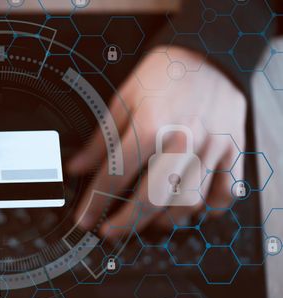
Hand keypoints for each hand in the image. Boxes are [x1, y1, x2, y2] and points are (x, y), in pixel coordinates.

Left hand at [68, 47, 245, 238]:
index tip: (85, 219)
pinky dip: (208, 209)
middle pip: (152, 198)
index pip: (115, 176)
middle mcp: (182, 140)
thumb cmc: (163, 75)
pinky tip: (191, 210)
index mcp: (149, 126)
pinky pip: (225, 193)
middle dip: (127, 224)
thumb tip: (75, 166)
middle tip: (111, 232)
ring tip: (146, 222)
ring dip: (164, 221)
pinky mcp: (234, 150)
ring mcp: (212, 147)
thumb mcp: (122, 99)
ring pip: (189, 202)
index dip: (95, 203)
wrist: (208, 53)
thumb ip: (100, 139)